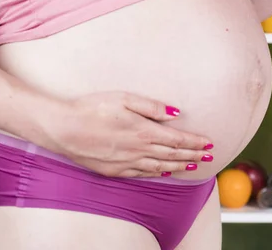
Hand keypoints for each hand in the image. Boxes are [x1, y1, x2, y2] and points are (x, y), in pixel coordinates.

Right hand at [44, 91, 212, 177]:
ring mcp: (126, 162)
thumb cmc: (92, 108)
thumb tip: (176, 113)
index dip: (195, 142)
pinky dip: (157, 172)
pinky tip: (164, 171)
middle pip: (173, 154)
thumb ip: (152, 107)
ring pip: (160, 166)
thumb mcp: (125, 98)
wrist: (62, 128)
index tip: (209, 143)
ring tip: (194, 165)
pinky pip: (142, 173)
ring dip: (179, 165)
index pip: (177, 139)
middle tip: (209, 156)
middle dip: (194, 155)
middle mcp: (138, 150)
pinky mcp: (114, 170)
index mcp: (144, 131)